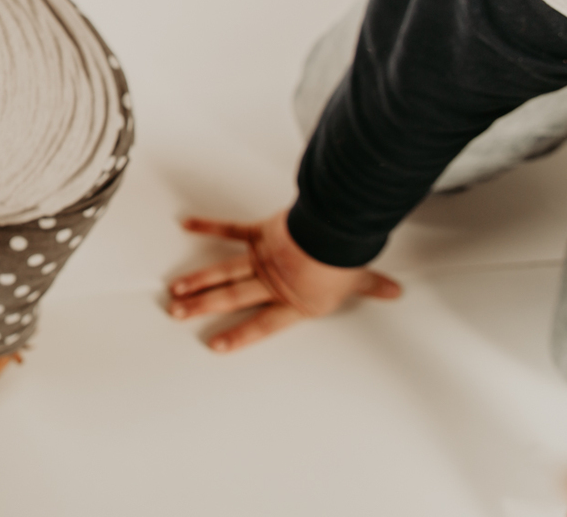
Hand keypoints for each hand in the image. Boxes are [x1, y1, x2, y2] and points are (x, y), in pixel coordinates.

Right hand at [166, 210, 401, 351]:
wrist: (334, 231)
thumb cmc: (343, 256)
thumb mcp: (359, 277)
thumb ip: (371, 287)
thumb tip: (393, 292)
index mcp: (294, 300)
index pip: (262, 323)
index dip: (239, 334)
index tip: (217, 344)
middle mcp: (272, 282)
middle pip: (231, 297)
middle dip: (202, 306)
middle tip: (178, 313)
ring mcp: (262, 257)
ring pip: (224, 272)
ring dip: (197, 281)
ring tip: (175, 289)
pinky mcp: (260, 232)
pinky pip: (230, 230)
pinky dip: (208, 226)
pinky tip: (188, 224)